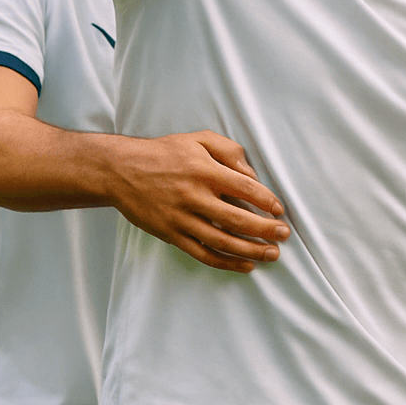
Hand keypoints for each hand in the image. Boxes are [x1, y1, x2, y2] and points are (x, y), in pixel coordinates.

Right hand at [109, 130, 289, 273]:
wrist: (121, 170)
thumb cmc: (164, 153)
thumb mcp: (198, 139)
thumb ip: (228, 150)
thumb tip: (251, 172)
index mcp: (205, 171)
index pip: (245, 188)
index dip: (266, 200)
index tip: (279, 210)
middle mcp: (195, 196)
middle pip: (238, 219)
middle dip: (266, 230)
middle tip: (283, 235)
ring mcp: (182, 218)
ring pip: (223, 241)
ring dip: (251, 250)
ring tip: (271, 254)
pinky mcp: (171, 234)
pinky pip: (203, 253)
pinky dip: (226, 262)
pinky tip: (245, 265)